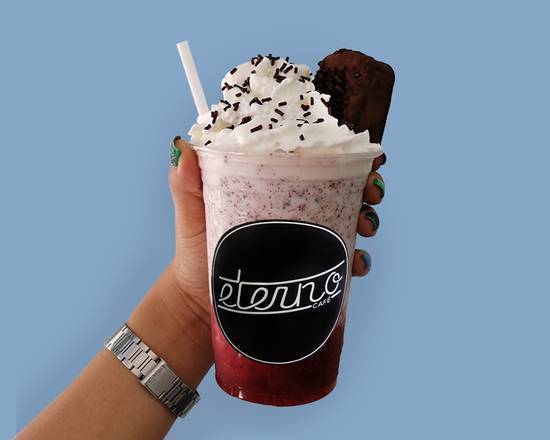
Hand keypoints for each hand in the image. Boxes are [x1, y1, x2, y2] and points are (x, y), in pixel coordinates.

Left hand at [167, 139, 385, 323]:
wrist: (199, 302)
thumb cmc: (194, 250)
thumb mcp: (192, 212)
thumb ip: (186, 183)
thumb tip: (180, 146)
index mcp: (274, 185)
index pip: (315, 161)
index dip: (347, 155)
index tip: (366, 157)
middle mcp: (295, 208)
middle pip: (343, 189)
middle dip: (368, 186)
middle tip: (373, 193)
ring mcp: (304, 240)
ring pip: (350, 221)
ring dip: (368, 219)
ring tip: (366, 226)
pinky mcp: (308, 270)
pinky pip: (342, 262)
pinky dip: (358, 260)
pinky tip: (357, 264)